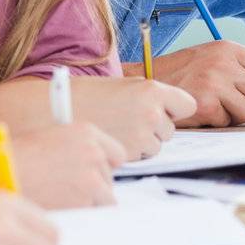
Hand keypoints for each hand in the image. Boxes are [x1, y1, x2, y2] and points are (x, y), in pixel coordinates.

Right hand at [13, 121, 125, 208]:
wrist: (0, 175)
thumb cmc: (18, 158)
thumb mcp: (52, 139)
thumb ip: (78, 150)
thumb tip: (95, 169)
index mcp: (86, 132)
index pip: (116, 154)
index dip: (104, 166)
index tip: (97, 174)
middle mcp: (93, 151)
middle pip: (110, 179)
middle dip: (94, 187)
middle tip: (67, 189)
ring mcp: (92, 177)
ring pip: (105, 199)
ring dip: (89, 203)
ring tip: (61, 199)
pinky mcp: (86, 200)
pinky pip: (93, 213)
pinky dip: (80, 215)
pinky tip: (58, 206)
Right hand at [69, 76, 194, 158]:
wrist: (56, 109)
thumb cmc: (88, 96)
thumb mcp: (124, 86)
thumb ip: (150, 97)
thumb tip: (171, 110)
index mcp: (151, 90)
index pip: (187, 105)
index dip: (174, 109)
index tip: (163, 110)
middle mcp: (151, 113)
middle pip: (169, 129)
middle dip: (153, 129)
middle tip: (126, 120)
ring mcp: (141, 137)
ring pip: (155, 146)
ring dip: (141, 143)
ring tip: (116, 129)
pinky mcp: (130, 156)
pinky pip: (140, 158)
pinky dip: (129, 154)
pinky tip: (111, 140)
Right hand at [124, 42, 244, 126]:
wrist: (143, 84)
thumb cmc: (176, 74)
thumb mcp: (206, 57)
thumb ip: (233, 66)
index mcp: (225, 47)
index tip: (241, 86)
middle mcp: (222, 63)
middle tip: (231, 105)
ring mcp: (215, 84)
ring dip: (235, 116)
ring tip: (215, 108)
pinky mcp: (206, 105)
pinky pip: (228, 122)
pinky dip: (216, 122)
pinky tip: (200, 112)